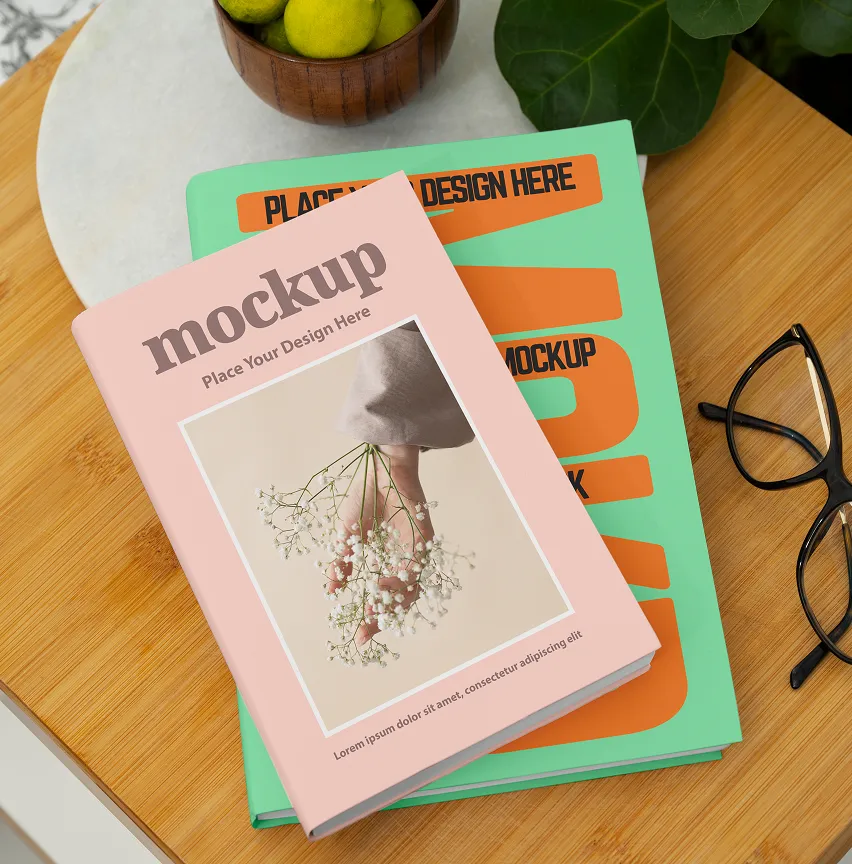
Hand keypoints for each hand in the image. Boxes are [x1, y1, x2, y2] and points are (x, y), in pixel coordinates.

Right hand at [327, 444, 432, 644]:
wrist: (380, 467)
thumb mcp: (347, 534)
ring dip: (393, 602)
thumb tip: (333, 590)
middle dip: (383, 617)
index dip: (373, 617)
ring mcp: (417, 549)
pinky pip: (417, 567)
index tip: (359, 635)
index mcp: (387, 559)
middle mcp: (404, 558)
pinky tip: (381, 585)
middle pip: (401, 598)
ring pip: (413, 587)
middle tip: (365, 631)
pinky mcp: (425, 537)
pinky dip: (400, 580)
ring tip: (373, 610)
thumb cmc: (366, 495)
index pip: (383, 596)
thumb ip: (343, 562)